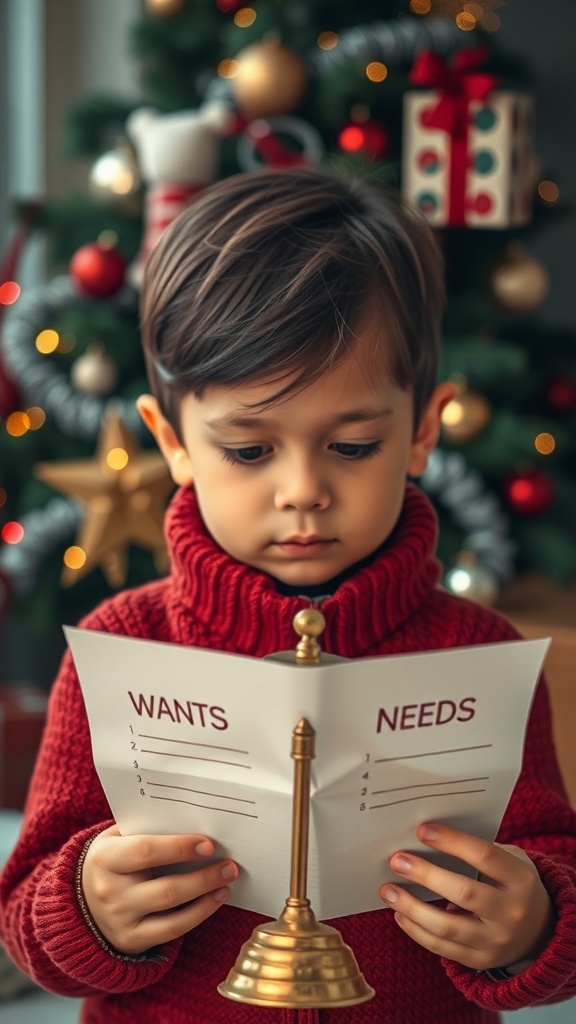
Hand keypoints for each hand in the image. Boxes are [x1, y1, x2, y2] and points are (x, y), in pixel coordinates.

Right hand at [82, 826, 238, 953]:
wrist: (82, 899)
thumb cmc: (113, 859)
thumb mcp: (118, 838)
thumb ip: (148, 828)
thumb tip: (194, 822)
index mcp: (105, 858)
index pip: (146, 851)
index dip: (180, 847)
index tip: (209, 844)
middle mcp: (109, 892)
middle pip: (166, 888)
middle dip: (203, 877)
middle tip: (229, 865)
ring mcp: (119, 920)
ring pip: (172, 911)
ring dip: (206, 895)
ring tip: (226, 880)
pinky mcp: (131, 940)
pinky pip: (172, 931)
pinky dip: (198, 914)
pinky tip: (214, 899)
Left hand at [380, 823, 554, 970]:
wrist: (538, 931)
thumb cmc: (512, 883)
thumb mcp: (510, 861)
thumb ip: (477, 851)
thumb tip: (426, 839)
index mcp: (520, 879)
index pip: (484, 856)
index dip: (452, 841)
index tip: (422, 831)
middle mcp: (511, 912)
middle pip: (463, 892)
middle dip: (426, 874)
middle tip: (397, 860)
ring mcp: (496, 941)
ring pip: (447, 926)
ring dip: (411, 907)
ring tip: (388, 890)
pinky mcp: (480, 960)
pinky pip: (442, 948)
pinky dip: (417, 931)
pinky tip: (400, 914)